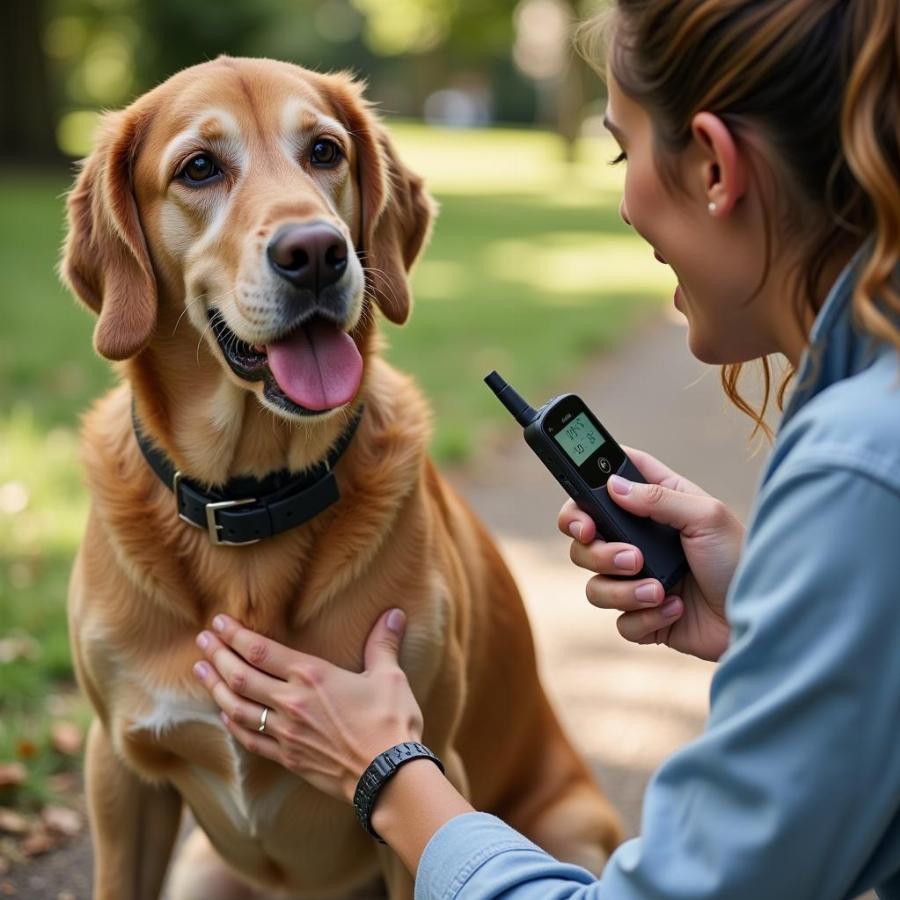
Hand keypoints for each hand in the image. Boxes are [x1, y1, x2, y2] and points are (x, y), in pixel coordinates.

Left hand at [192, 609, 423, 803]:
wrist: (388, 776)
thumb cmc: (391, 722)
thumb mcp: (389, 676)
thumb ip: (383, 643)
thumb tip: (394, 613)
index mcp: (312, 676)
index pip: (260, 650)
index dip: (234, 634)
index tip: (217, 622)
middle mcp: (291, 702)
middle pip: (239, 676)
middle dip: (217, 655)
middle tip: (201, 640)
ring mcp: (286, 732)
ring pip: (236, 707)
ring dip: (215, 687)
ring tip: (200, 670)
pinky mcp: (288, 757)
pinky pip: (249, 739)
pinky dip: (231, 725)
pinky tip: (223, 715)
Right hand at [558, 446, 742, 661]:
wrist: (760, 620)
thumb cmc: (741, 559)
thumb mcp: (706, 516)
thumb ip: (658, 498)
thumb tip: (613, 485)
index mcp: (654, 506)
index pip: (606, 485)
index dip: (584, 489)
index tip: (582, 504)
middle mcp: (639, 541)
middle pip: (583, 539)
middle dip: (595, 549)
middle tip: (629, 556)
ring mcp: (637, 580)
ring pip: (594, 584)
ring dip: (622, 589)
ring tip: (659, 588)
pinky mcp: (643, 617)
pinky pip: (619, 621)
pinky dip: (645, 617)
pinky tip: (675, 609)